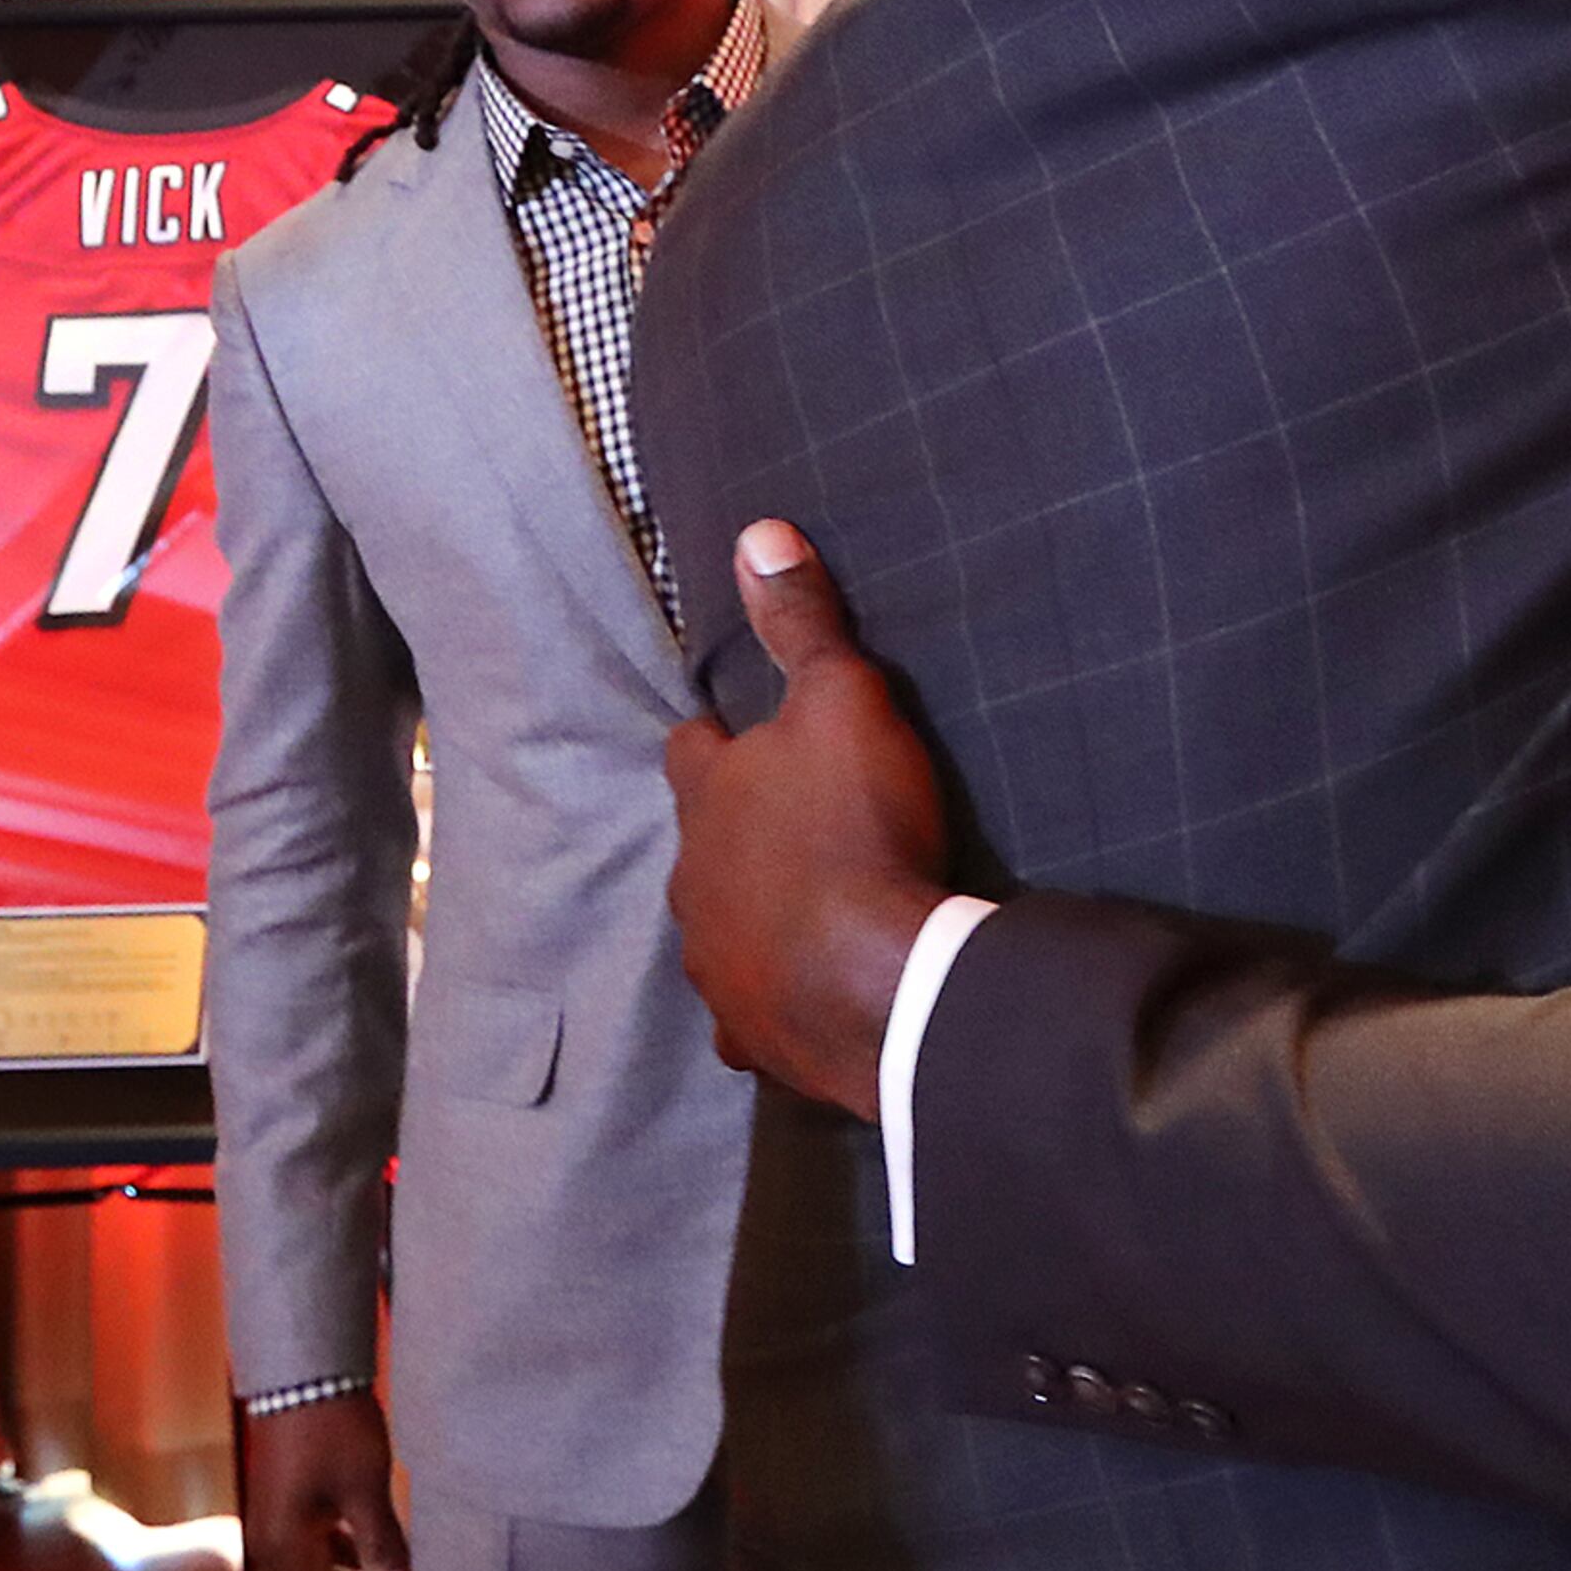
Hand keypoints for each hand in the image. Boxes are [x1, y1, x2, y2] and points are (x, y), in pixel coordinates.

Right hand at [241, 1389, 410, 1570]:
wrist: (304, 1374)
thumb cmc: (334, 1427)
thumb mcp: (364, 1488)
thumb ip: (382, 1547)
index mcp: (284, 1548)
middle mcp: (272, 1546)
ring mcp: (277, 1527)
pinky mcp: (288, 1509)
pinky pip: (316, 1555)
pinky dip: (348, 1567)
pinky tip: (379, 1564)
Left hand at [662, 520, 949, 1120]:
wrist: (880, 982)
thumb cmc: (857, 828)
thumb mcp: (844, 701)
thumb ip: (803, 625)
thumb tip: (757, 534)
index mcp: (707, 799)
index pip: (690, 751)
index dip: (715, 738)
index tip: (739, 734)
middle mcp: (691, 884)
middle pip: (701, 846)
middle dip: (736, 836)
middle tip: (793, 828)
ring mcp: (714, 966)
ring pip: (719, 931)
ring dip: (753, 918)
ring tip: (807, 914)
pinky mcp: (750, 1036)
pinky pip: (750, 1014)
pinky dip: (774, 1000)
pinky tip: (808, 999)